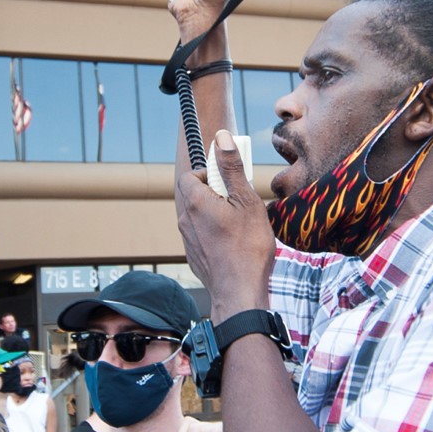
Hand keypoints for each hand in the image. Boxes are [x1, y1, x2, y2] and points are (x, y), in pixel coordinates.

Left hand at [174, 130, 276, 310]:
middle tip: (240, 204)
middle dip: (216, 194)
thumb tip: (221, 137)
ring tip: (241, 226)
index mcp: (195, 202)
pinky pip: (202, 236)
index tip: (230, 183)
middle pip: (195, 195)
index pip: (190, 175)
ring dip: (217, 214)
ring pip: (199, 217)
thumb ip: (232, 168)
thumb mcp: (246, 201)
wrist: (240, 294)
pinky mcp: (194, 257)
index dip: (209, 174)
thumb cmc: (247, 247)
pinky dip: (216, 234)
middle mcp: (185, 220)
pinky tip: (236, 245)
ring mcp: (188, 241)